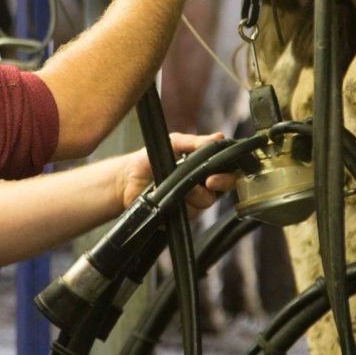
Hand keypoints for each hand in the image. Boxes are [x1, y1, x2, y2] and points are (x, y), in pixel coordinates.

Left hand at [117, 131, 238, 214]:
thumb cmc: (152, 158)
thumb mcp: (174, 143)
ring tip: (175, 184)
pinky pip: (185, 216)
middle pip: (219, 194)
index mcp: (206, 171)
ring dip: (191, 194)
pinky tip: (164, 196)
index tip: (216, 176)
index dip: (228, 178)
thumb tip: (218, 137)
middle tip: (206, 182)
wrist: (127, 177)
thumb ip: (196, 142)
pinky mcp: (179, 218)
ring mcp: (191, 205)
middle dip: (215, 187)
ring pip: (203, 205)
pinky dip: (176, 205)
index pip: (228, 176)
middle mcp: (202, 190)